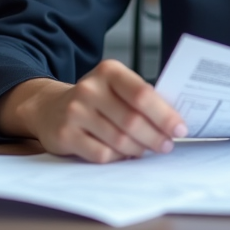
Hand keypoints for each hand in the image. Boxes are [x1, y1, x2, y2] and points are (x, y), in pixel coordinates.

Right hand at [0, 59, 188, 162]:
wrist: (49, 108)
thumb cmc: (95, 99)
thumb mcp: (115, 87)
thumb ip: (139, 98)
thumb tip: (173, 121)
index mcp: (109, 71)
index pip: (142, 94)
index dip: (164, 114)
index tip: (180, 129)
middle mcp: (90, 88)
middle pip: (132, 120)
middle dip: (155, 136)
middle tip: (167, 145)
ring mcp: (75, 112)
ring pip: (119, 139)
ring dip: (138, 149)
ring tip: (147, 150)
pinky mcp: (65, 135)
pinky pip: (101, 154)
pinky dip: (117, 157)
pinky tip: (123, 154)